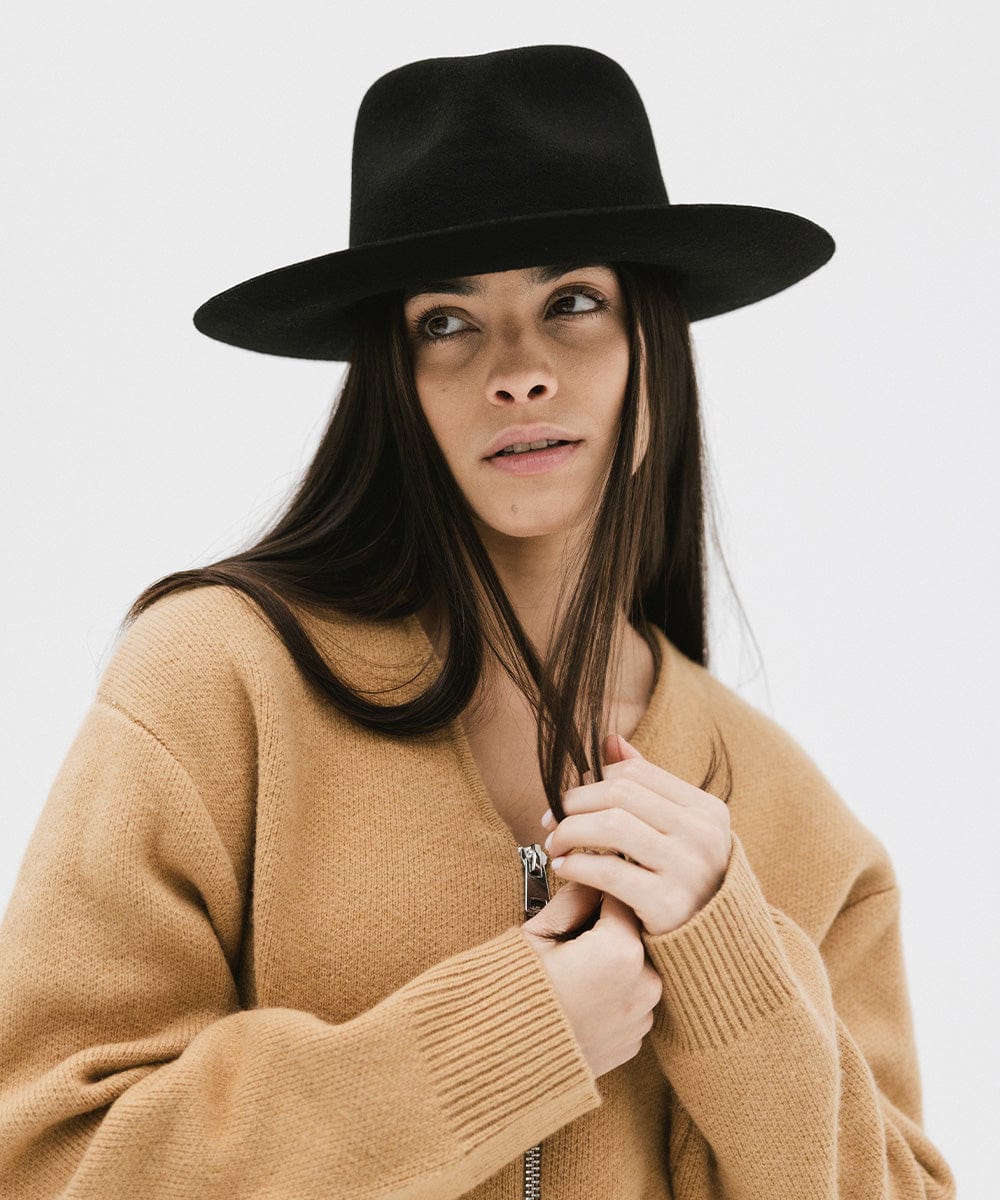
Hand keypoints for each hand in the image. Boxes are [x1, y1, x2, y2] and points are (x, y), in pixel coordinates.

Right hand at [521, 876, 662, 1079]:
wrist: (499, 1061)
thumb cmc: (512, 993)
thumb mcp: (537, 935)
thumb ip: (572, 901)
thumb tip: (591, 881)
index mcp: (620, 950)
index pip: (620, 900)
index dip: (596, 892)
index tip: (579, 893)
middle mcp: (643, 985)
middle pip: (632, 936)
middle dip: (606, 930)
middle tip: (569, 939)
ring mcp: (640, 1018)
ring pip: (634, 970)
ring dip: (613, 964)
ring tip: (572, 973)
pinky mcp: (633, 1042)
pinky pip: (629, 1004)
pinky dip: (611, 997)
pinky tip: (578, 1001)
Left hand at [541, 734, 731, 936]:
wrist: (715, 943)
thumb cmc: (685, 878)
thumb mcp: (678, 829)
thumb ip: (647, 785)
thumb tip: (610, 740)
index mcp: (706, 809)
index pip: (635, 774)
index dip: (592, 781)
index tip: (567, 800)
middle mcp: (702, 834)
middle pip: (619, 795)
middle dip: (574, 804)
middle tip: (550, 822)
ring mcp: (687, 868)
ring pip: (610, 827)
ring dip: (570, 832)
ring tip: (554, 846)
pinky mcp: (667, 904)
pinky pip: (608, 872)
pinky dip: (577, 866)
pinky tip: (564, 869)